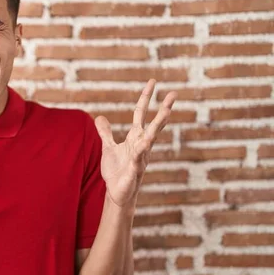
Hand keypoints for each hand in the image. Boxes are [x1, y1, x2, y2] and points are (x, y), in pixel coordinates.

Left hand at [95, 80, 176, 208]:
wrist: (117, 193)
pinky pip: (138, 159)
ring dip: (157, 125)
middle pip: (153, 123)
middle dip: (163, 108)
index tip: (153, 82)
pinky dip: (139, 152)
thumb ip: (105, 133)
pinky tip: (143, 144)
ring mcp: (140, 157)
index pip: (141, 114)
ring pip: (150, 138)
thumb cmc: (116, 171)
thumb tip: (99, 117)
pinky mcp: (135, 170)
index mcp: (135, 137)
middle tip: (174, 93)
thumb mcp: (108, 148)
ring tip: (167, 111)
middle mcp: (141, 145)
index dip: (146, 98)